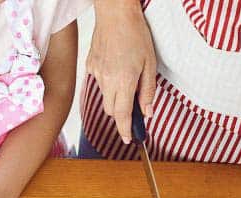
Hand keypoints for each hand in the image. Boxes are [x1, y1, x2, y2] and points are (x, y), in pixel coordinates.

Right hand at [87, 0, 156, 142]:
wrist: (115, 15)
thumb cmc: (135, 34)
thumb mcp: (150, 64)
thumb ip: (148, 91)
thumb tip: (148, 111)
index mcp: (124, 82)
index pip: (123, 115)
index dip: (126, 130)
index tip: (128, 139)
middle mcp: (107, 81)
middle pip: (111, 110)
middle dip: (121, 113)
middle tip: (133, 107)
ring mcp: (96, 74)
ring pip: (104, 96)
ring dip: (114, 95)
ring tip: (125, 76)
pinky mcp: (90, 67)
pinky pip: (98, 82)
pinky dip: (107, 81)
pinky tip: (114, 66)